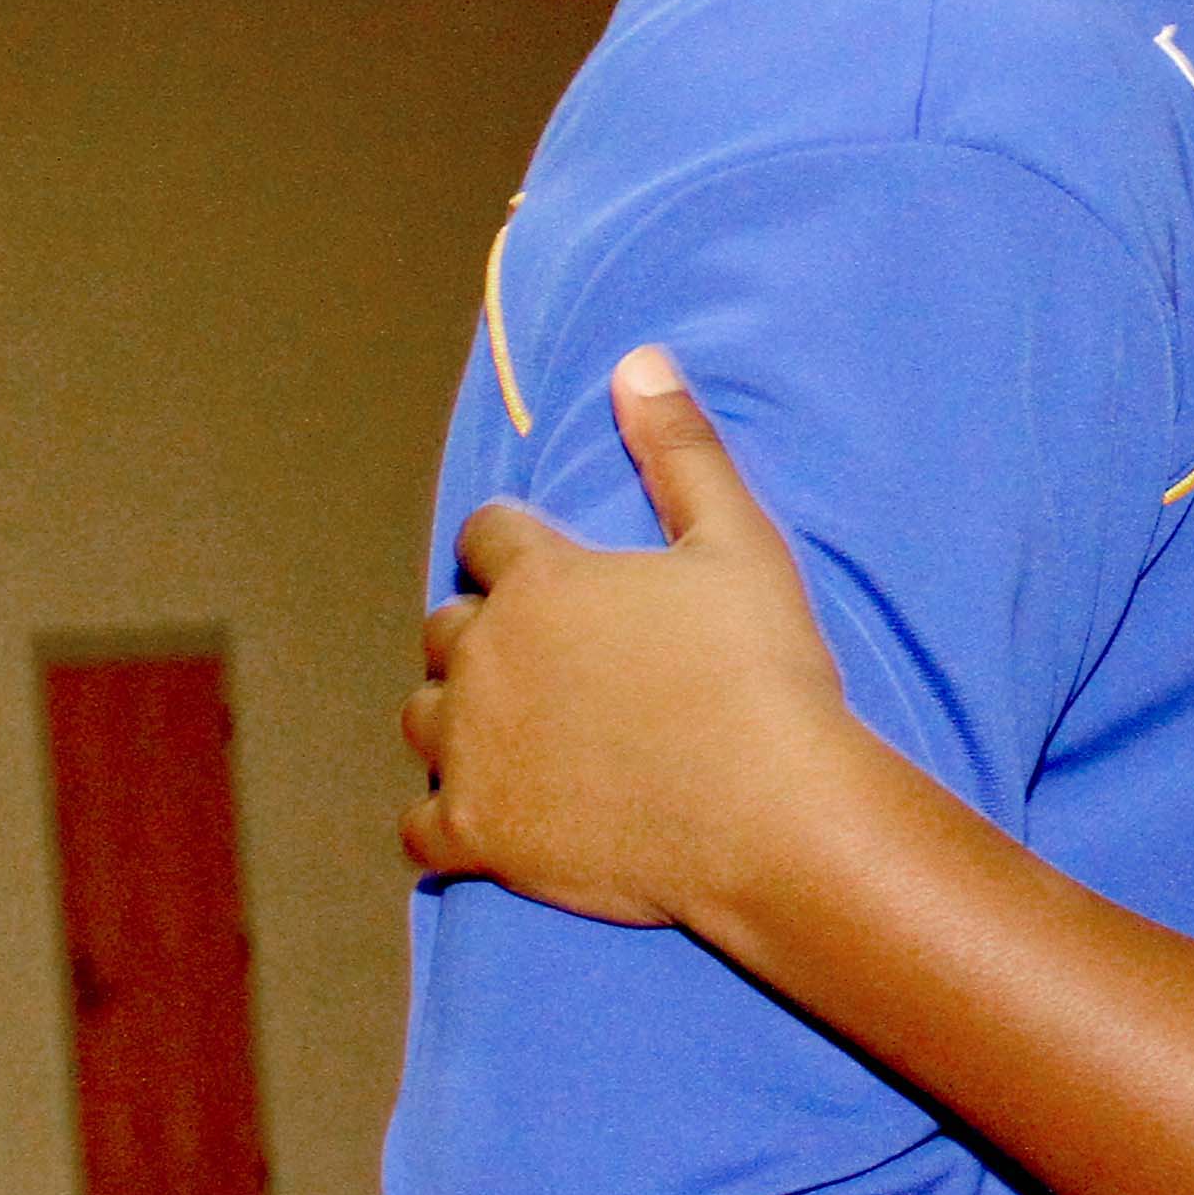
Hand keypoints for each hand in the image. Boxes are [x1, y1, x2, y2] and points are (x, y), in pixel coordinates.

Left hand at [403, 347, 868, 928]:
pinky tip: (488, 818)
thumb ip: (680, 449)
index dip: (516, 548)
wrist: (774, 815)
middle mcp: (487, 657)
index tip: (546, 571)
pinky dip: (446, 819)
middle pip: (448, 628)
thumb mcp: (738, 542)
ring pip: (423, 718)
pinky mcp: (479, 834)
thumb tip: (638, 360)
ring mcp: (474, 750)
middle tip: (546, 661)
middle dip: (485, 634)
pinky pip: (420, 826)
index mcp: (540, 579)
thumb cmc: (764, 673)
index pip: (488, 536)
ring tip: (512, 732)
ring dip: (456, 718)